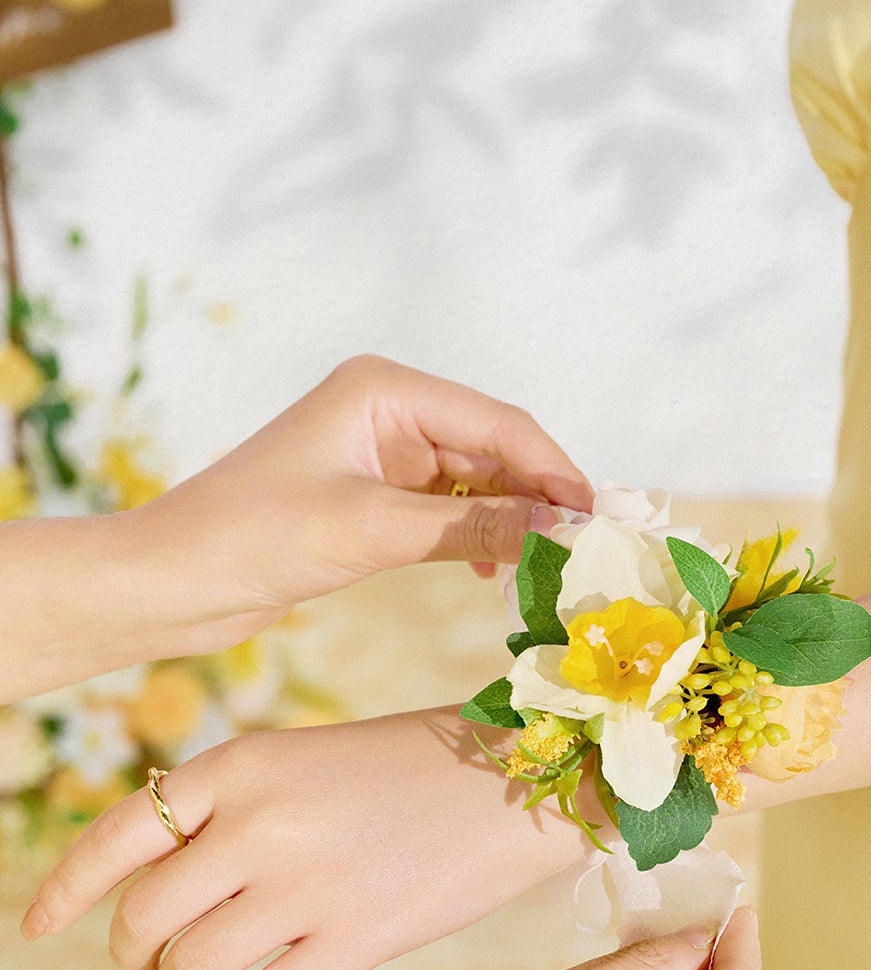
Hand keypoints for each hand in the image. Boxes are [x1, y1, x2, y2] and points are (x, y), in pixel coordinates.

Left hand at [25, 708, 605, 969]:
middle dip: (136, 950)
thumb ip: (226, 807)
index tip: (38, 928)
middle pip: (143, 919)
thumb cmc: (406, 770)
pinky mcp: (356, 943)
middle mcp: (261, 824)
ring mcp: (307, 887)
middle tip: (154, 957)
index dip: (64, 892)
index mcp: (241, 764)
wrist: (520, 784)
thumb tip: (146, 882)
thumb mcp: (302, 758)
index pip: (115, 838)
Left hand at [122, 355, 590, 660]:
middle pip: (494, 449)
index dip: (555, 469)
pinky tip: (495, 570)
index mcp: (384, 389)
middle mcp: (388, 409)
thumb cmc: (254, 537)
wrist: (174, 580)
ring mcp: (381, 453)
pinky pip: (447, 510)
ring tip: (550, 564)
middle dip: (540, 495)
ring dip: (512, 520)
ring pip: (476, 482)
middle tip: (587, 548)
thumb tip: (558, 527)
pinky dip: (477, 536)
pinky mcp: (372, 496)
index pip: (498, 423)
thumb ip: (472, 526)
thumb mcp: (374, 531)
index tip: (597, 517)